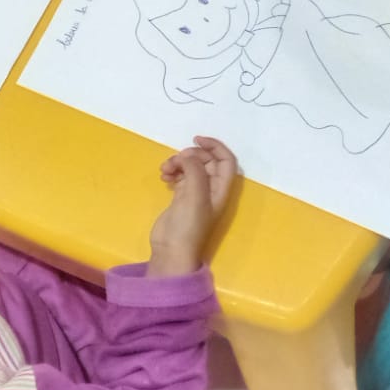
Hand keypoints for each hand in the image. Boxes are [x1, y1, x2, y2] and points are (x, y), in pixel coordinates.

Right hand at [149, 135, 239, 274]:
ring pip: (191, 168)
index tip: (196, 139)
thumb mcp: (195, 194)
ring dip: (178, 163)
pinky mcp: (181, 198)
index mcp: (221, 189)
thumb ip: (195, 170)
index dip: (215, 146)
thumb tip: (187, 155)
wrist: (171, 250)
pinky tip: (163, 177)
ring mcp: (196, 194)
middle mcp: (211, 189)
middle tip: (176, 160)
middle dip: (191, 155)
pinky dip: (172, 172)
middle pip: (206, 161)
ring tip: (165, 170)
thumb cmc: (188, 225)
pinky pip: (180, 176)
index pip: (226, 160)